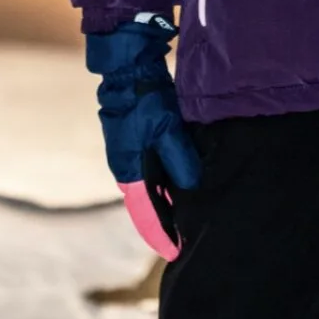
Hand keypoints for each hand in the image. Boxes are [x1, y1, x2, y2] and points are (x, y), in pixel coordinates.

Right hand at [86, 13, 200, 258]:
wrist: (127, 64)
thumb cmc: (143, 96)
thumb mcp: (165, 128)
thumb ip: (179, 159)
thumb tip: (191, 186)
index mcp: (128, 170)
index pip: (146, 214)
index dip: (162, 235)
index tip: (176, 253)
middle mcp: (127, 166)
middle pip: (148, 205)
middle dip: (165, 224)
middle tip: (185, 241)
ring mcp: (132, 152)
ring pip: (152, 188)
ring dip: (167, 204)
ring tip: (187, 219)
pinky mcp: (140, 139)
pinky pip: (155, 170)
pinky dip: (168, 183)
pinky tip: (183, 185)